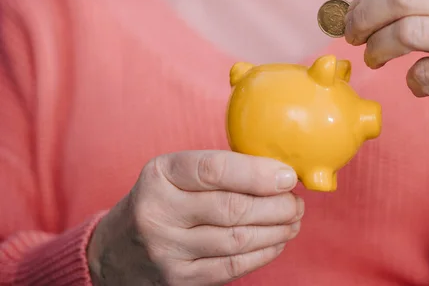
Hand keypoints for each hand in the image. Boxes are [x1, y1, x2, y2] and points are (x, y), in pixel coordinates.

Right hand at [87, 150, 302, 284]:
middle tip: (296, 202)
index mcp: (160, 175)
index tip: (287, 176)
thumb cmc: (161, 201)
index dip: (258, 173)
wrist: (115, 250)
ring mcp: (166, 249)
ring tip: (293, 221)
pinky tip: (276, 242)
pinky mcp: (178, 278)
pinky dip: (262, 254)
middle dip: (276, 205)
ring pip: (237, 240)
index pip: (215, 169)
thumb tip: (278, 174)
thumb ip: (219, 171)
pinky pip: (231, 266)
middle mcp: (158, 211)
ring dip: (276, 230)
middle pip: (232, 208)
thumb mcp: (175, 174)